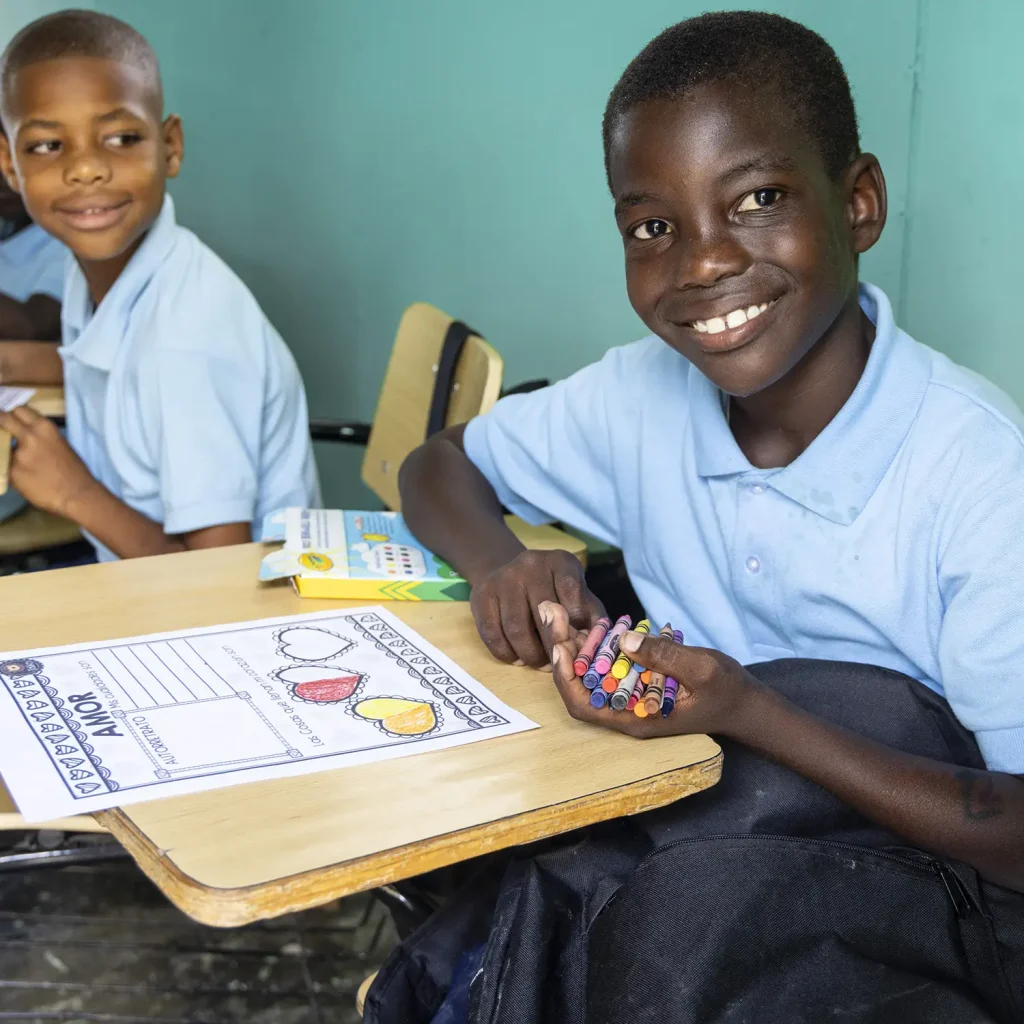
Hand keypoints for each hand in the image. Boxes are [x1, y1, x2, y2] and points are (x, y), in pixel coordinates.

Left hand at [0, 406, 97, 515]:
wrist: (77, 494)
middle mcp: (30, 436)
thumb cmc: (73, 470)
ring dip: (10, 455)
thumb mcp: (59, 443)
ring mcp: (19, 454)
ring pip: (4, 448)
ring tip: (27, 467)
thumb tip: (22, 434)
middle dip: (2, 423)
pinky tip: (28, 479)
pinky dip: (13, 473)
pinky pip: (6, 469)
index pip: (19, 410)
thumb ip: (40, 436)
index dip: (12, 414)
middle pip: (4, 419)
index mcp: (45, 427)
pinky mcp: (12, 472)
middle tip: (4, 431)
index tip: (10, 419)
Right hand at [470, 549, 604, 667]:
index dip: (575, 623)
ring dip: (531, 655)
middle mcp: (530, 564)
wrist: (508, 572)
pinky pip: (492, 634)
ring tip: (540, 664)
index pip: (572, 593)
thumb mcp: (578, 594)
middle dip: (554, 647)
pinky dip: (507, 654)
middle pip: (543, 615)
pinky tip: (517, 658)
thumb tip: (598, 643)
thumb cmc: (553, 590)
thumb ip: (591, 615)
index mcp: (560, 561)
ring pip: (517, 629)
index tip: (576, 641)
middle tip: (559, 664)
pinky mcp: (481, 595)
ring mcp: (503, 578)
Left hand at [541, 602, 764, 737]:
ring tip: (562, 612)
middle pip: (580, 686)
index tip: (559, 645)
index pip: (584, 705)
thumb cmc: (727, 691)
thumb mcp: (702, 669)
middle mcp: (626, 712)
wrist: (745, 703)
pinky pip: (607, 667)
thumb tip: (624, 641)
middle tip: (551, 612)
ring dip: (574, 644)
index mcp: (636, 719)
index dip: (566, 677)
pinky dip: (596, 646)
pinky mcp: (637, 684)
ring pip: (589, 675)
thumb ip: (664, 656)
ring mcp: (630, 698)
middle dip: (562, 650)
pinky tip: (592, 622)